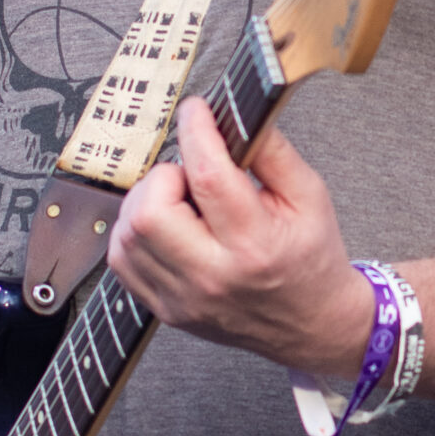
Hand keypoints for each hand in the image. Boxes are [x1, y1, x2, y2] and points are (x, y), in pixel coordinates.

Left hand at [108, 98, 374, 372]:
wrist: (312, 324)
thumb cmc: (311, 260)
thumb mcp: (310, 196)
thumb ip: (272, 151)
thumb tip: (234, 116)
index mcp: (256, 245)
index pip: (208, 177)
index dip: (196, 131)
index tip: (197, 111)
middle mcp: (214, 277)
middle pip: (150, 213)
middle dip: (164, 176)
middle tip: (189, 176)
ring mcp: (184, 298)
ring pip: (128, 235)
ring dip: (146, 203)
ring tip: (179, 202)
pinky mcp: (166, 309)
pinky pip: (122, 261)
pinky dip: (133, 233)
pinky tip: (164, 227)